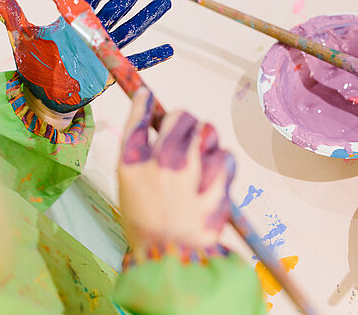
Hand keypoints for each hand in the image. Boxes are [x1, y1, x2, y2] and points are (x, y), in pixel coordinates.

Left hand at [0, 0, 171, 113]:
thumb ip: (12, 15)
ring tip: (164, 2)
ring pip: (131, 28)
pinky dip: (151, 56)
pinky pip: (135, 61)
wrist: (43, 95)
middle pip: (117, 6)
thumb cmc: (34, 65)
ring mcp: (106, 50)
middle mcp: (95, 31)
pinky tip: (168, 49)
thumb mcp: (21, 38)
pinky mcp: (111, 70)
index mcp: (75, 20)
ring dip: (148, 16)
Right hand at [118, 88, 234, 250]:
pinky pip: (227, 156)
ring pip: (209, 132)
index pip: (139, 118)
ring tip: (201, 164)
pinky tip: (214, 178)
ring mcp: (193, 172)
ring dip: (207, 143)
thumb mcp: (131, 188)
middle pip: (182, 116)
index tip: (146, 95)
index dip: (143, 102)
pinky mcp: (218, 185)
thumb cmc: (147, 225)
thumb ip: (141, 157)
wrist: (170, 261)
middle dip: (186, 124)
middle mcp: (163, 161)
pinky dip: (224, 164)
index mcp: (134, 163)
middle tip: (186, 139)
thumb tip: (156, 129)